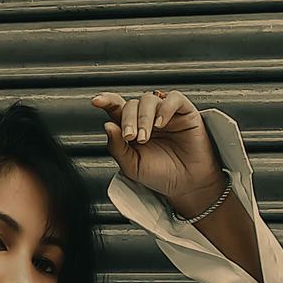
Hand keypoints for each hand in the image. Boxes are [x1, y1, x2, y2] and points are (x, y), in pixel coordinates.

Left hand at [91, 89, 226, 210]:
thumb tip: (107, 125)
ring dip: (143, 117)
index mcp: (131, 129)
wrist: (186, 185)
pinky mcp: (185, 112)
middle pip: (131, 105)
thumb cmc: (160, 175)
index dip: (106, 101)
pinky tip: (161, 123)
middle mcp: (147, 118)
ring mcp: (165, 114)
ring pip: (149, 100)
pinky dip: (165, 108)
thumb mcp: (132, 166)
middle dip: (128, 120)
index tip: (96, 101)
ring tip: (146, 137)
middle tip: (131, 138)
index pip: (116, 109)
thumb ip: (117, 147)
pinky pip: (174, 98)